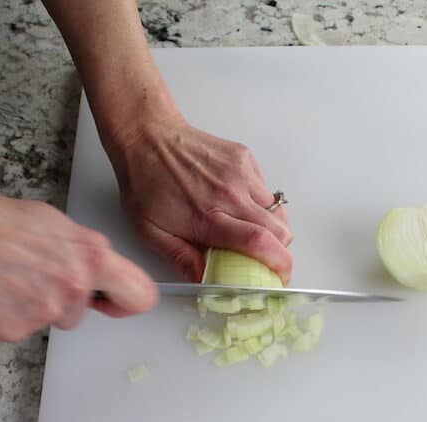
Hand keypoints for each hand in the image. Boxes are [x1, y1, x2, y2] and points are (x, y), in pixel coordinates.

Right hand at [0, 192, 157, 341]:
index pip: (141, 296)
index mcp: (92, 257)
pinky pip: (22, 328)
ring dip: (36, 305)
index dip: (127, 302)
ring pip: (53, 318)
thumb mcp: (55, 224)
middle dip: (68, 301)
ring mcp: (46, 311)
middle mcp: (75, 287)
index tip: (113, 301)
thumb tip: (96, 264)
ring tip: (13, 277)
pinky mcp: (16, 329)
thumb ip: (85, 251)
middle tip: (40, 278)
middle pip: (83, 311)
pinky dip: (10, 314)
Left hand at [107, 111, 292, 283]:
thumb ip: (181, 258)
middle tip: (267, 259)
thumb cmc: (146, 183)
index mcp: (208, 216)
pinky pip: (267, 191)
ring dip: (271, 228)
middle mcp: (230, 194)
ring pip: (278, 212)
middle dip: (280, 251)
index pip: (258, 242)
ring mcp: (241, 173)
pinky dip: (261, 205)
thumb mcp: (151, 231)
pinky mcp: (245, 159)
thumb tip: (205, 279)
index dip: (278, 263)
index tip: (280, 276)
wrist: (147, 138)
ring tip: (249, 230)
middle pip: (280, 230)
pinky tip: (240, 204)